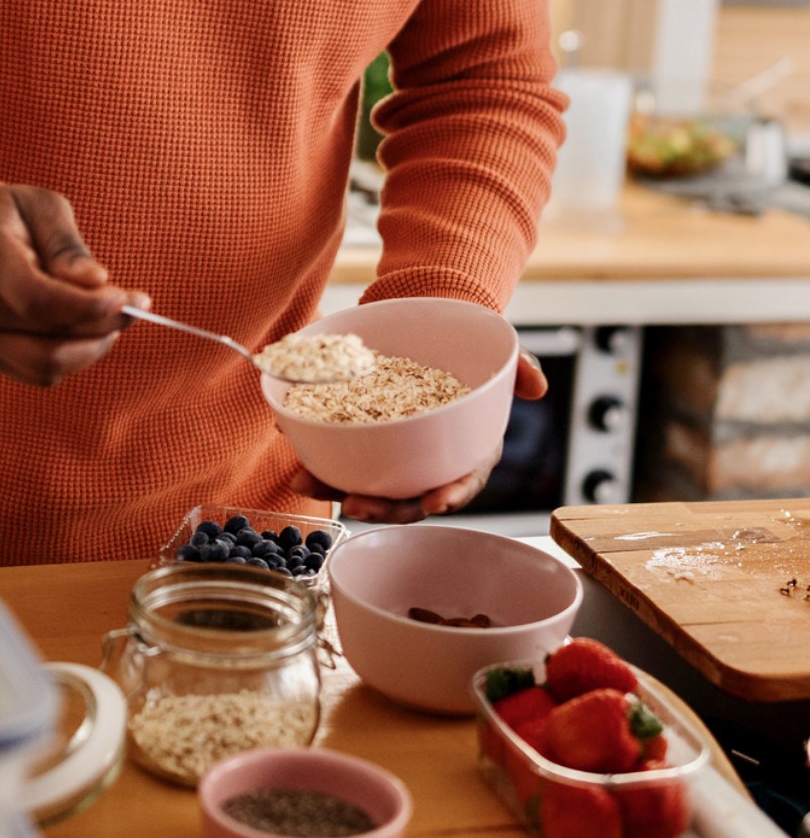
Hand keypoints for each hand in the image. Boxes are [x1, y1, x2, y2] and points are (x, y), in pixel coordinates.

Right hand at [0, 184, 148, 384]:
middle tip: (136, 304)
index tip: (129, 298)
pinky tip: (85, 329)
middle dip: (105, 326)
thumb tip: (98, 282)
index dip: (89, 307)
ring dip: (93, 347)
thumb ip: (67, 245)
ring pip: (49, 366)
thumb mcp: (36, 206)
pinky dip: (73, 356)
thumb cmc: (0, 216)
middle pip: (50, 340)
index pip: (38, 301)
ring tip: (112, 318)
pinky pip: (40, 373)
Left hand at [290, 346, 547, 521]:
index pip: (464, 481)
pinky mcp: (366, 442)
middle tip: (357, 504)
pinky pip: (344, 460)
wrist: (432, 330)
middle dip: (383, 507)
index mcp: (468, 449)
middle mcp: (430, 461)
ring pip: (370, 485)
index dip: (451, 496)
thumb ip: (521, 368)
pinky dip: (320, 465)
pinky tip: (297, 462)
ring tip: (308, 484)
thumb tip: (538, 383)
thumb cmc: (471, 351)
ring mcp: (396, 456)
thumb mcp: (499, 355)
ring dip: (338, 491)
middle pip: (408, 497)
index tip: (436, 503)